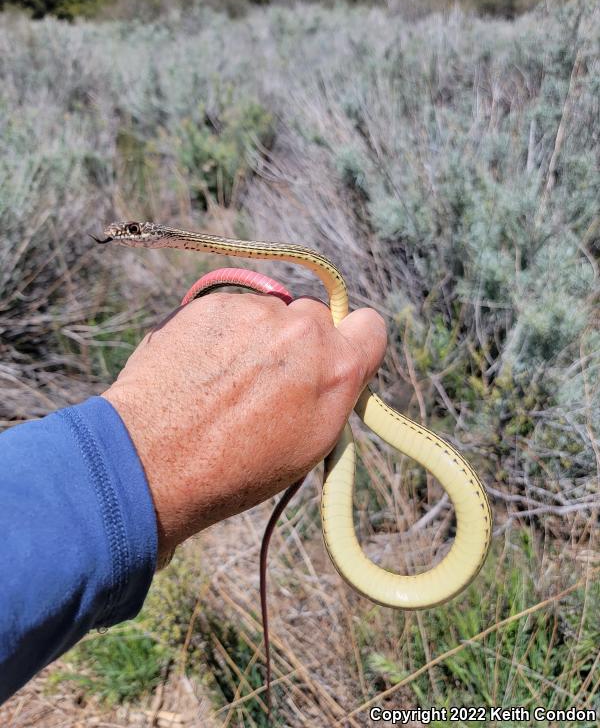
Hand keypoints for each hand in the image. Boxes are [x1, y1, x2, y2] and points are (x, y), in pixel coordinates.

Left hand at [103, 293, 386, 566]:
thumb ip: (333, 391)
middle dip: (296, 341)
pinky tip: (199, 367)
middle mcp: (303, 329)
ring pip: (268, 312)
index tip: (328, 359)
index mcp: (338, 367)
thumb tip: (332, 367)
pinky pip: (231, 310)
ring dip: (255, 335)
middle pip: (313, 317)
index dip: (350, 342)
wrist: (154, 462)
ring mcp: (256, 312)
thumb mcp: (310, 445)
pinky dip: (220, 332)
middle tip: (265, 380)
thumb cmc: (236, 469)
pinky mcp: (213, 304)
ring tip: (223, 381)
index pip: (370, 325)